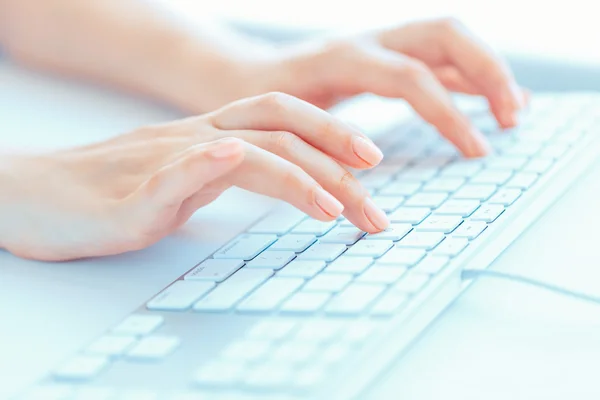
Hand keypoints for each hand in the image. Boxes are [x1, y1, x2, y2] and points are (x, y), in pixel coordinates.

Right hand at [0, 93, 387, 260]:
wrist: (33, 195)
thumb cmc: (111, 192)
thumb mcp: (185, 182)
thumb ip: (227, 176)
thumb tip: (278, 182)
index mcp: (210, 136)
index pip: (282, 120)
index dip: (330, 131)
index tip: (372, 162)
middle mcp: (194, 138)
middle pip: (277, 126)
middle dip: (334, 149)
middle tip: (376, 182)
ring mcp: (163, 161)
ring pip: (239, 149)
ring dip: (294, 175)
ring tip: (336, 206)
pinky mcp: (131, 195)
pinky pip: (172, 172)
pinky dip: (206, 165)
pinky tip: (232, 159)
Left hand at [205, 19, 526, 156]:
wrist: (247, 78)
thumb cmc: (265, 106)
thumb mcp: (289, 122)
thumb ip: (326, 139)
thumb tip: (366, 168)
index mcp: (344, 57)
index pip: (411, 78)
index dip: (448, 114)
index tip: (476, 151)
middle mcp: (368, 40)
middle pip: (444, 35)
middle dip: (487, 73)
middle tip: (512, 119)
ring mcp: (380, 41)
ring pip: (448, 39)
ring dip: (487, 70)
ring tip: (516, 109)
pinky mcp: (386, 53)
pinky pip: (437, 56)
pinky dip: (468, 76)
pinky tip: (490, 98)